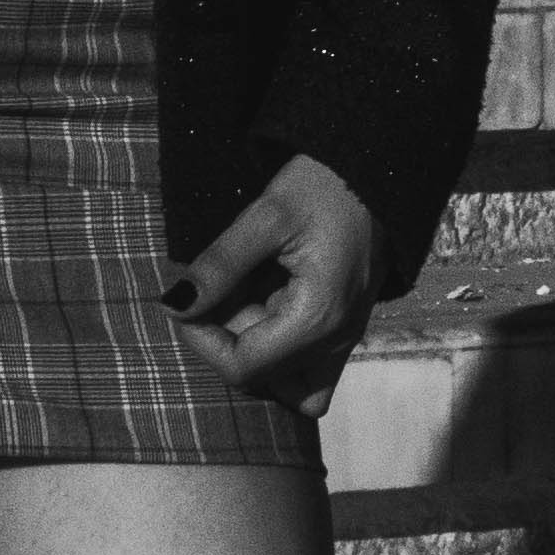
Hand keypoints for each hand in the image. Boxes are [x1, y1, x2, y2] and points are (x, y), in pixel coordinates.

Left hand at [166, 151, 383, 410]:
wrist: (378, 169)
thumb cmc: (326, 185)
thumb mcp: (266, 216)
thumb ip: (220, 265)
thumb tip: (175, 305)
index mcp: (319, 317)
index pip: (242, 368)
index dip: (202, 340)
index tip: (189, 298)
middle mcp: (337, 340)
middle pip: (260, 377)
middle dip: (229, 337)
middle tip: (228, 283)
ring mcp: (345, 339)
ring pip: (286, 385)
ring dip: (254, 349)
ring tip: (250, 294)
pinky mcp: (344, 329)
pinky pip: (308, 370)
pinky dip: (279, 350)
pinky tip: (268, 302)